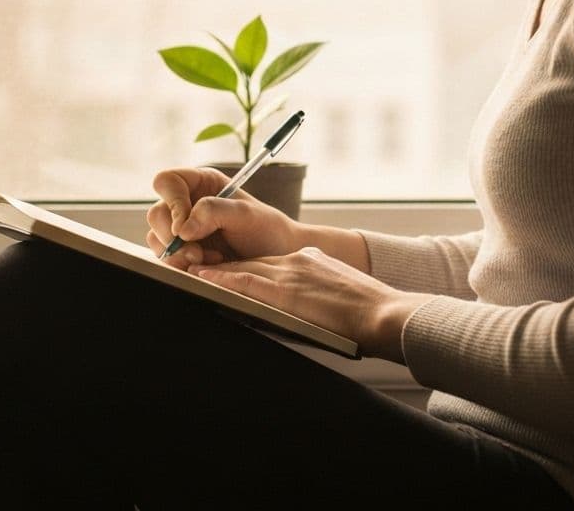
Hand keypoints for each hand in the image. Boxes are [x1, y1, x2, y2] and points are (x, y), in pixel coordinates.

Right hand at [146, 167, 302, 270]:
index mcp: (200, 183)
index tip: (185, 227)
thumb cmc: (266, 229)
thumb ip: (214, 212)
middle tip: (198, 253)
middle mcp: (187, 203)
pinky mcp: (183, 250)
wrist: (277, 257)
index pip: (166, 181)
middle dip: (173, 237)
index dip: (171, 202)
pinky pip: (166, 257)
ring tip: (209, 260)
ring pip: (156, 238)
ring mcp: (182, 228)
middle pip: (156, 214)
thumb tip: (183, 229)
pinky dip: (182, 265)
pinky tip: (207, 267)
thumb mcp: (246, 214)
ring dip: (178, 254)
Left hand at [186, 247, 431, 363]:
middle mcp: (297, 260)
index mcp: (311, 260)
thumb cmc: (373, 312)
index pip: (269, 261)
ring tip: (188, 271)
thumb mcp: (345, 291)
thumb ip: (322, 291)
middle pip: (251, 261)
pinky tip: (203, 279)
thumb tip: (312, 305)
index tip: (224, 268)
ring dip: (214, 271)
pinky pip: (245, 281)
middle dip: (223, 264)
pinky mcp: (286, 291)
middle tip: (193, 264)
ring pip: (242, 267)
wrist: (386, 314)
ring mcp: (290, 273)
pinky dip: (221, 279)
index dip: (244, 266)